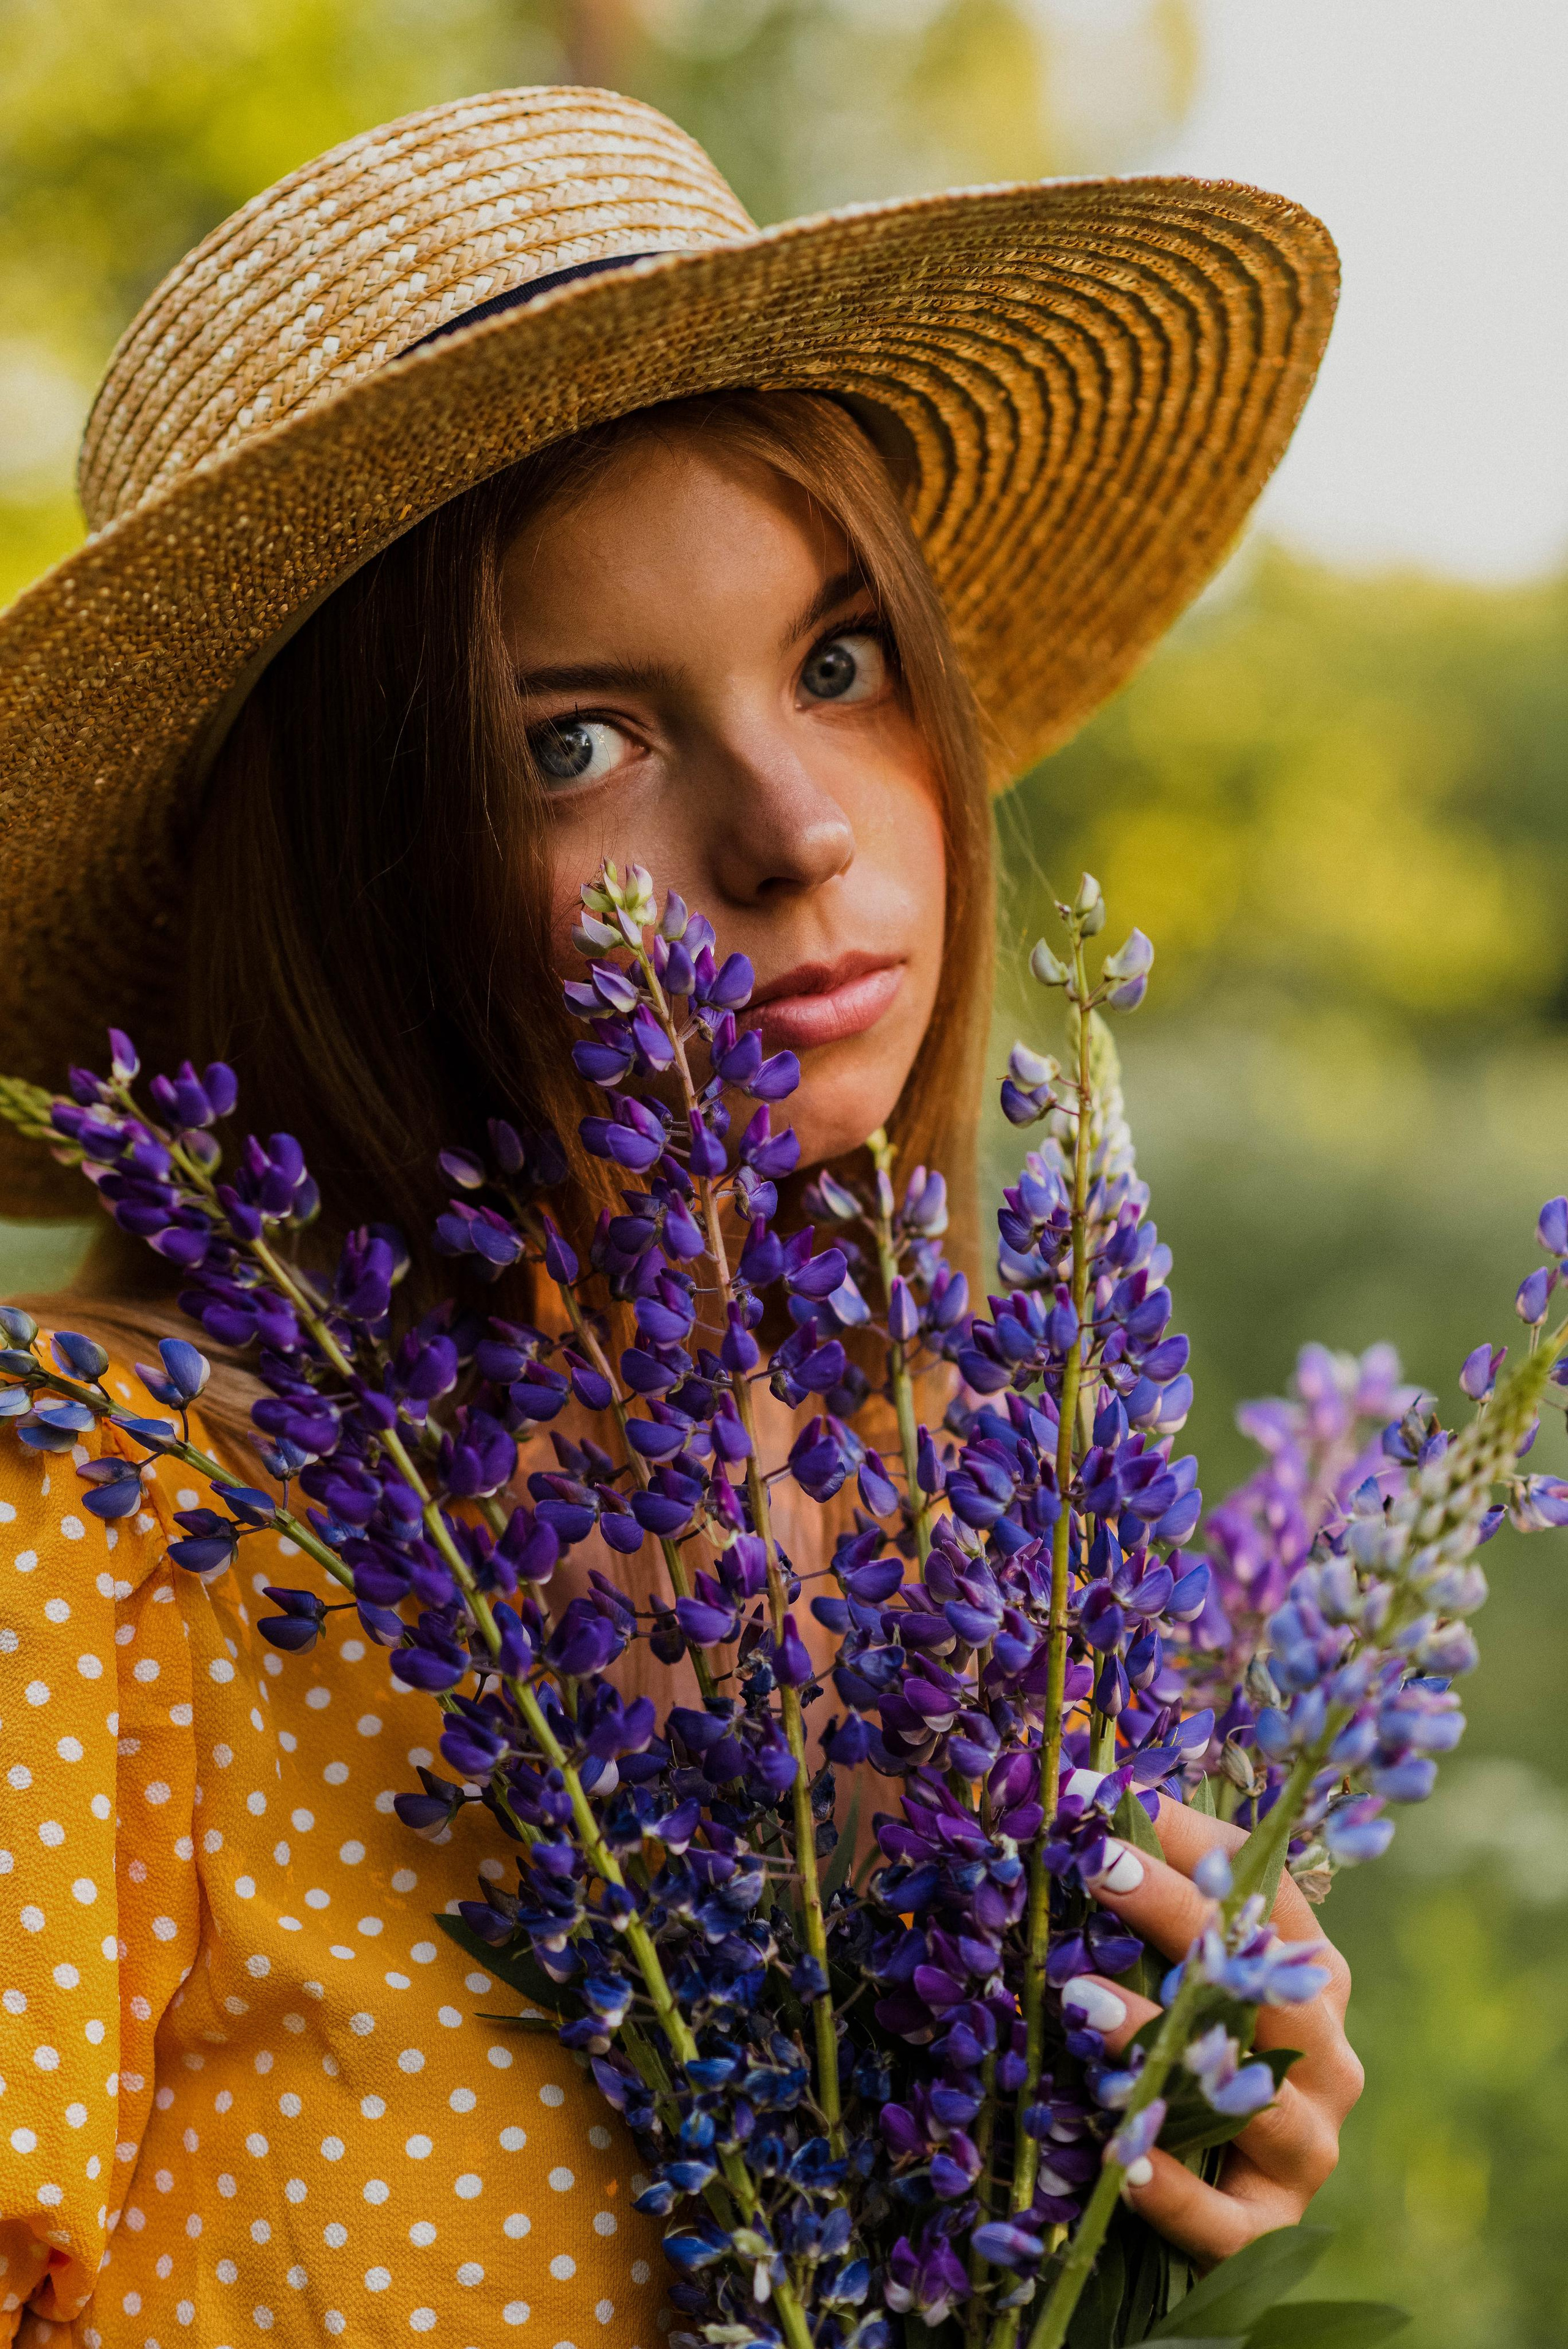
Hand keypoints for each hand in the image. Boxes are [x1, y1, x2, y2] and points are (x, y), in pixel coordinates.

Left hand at [1067, 1797, 1362, 2264]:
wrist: (1213, 2182)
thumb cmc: (1187, 2038)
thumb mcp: (1171, 1957)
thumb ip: (1145, 1883)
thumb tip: (1071, 1787)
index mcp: (1310, 1974)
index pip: (1270, 1891)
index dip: (1195, 1841)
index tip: (1109, 1800)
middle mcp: (1325, 2052)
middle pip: (1260, 1974)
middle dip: (1179, 1915)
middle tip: (1097, 1866)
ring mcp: (1308, 2141)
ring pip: (1247, 2092)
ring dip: (1163, 2044)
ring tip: (1085, 2007)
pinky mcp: (1270, 2223)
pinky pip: (1230, 2219)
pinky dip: (1177, 2192)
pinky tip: (1121, 2159)